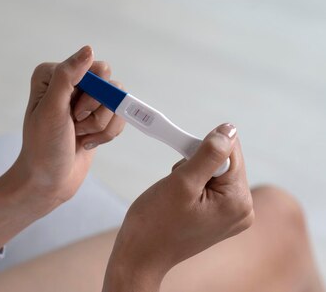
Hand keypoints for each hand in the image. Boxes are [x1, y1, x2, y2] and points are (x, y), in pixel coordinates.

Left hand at [9, 45, 125, 212]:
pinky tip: (87, 142)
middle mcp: (69, 82)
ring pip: (118, 101)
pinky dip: (108, 133)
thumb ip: (67, 77)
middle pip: (110, 84)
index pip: (94, 69)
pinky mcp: (97, 116)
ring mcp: (85, 99)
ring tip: (80, 136)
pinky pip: (120, 116)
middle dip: (98, 111)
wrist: (49, 180)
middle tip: (76, 125)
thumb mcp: (52, 109)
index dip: (91, 94)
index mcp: (53, 73)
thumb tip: (88, 50)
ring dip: (102, 125)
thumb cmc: (44, 147)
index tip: (72, 114)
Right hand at [104, 123, 253, 290]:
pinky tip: (179, 198)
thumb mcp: (181, 183)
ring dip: (192, 172)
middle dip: (196, 163)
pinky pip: (211, 185)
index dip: (202, 148)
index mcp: (239, 201)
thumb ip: (208, 154)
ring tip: (175, 192)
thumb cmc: (156, 223)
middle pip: (224, 161)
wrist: (142, 254)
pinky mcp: (220, 216)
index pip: (231, 151)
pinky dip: (193, 183)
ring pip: (215, 171)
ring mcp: (232, 214)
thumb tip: (229, 130)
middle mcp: (243, 209)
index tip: (181, 161)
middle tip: (176, 181)